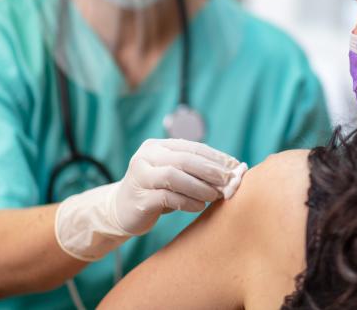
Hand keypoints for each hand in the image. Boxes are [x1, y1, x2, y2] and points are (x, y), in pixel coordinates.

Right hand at [112, 138, 241, 234]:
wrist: (120, 211)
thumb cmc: (155, 191)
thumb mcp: (173, 175)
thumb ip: (195, 170)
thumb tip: (233, 171)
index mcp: (157, 146)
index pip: (192, 148)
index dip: (216, 157)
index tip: (236, 167)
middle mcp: (146, 156)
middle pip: (184, 159)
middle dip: (211, 170)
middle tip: (230, 181)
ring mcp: (140, 176)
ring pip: (174, 176)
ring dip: (200, 186)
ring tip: (216, 195)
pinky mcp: (139, 198)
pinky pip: (167, 197)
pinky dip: (187, 201)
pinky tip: (200, 206)